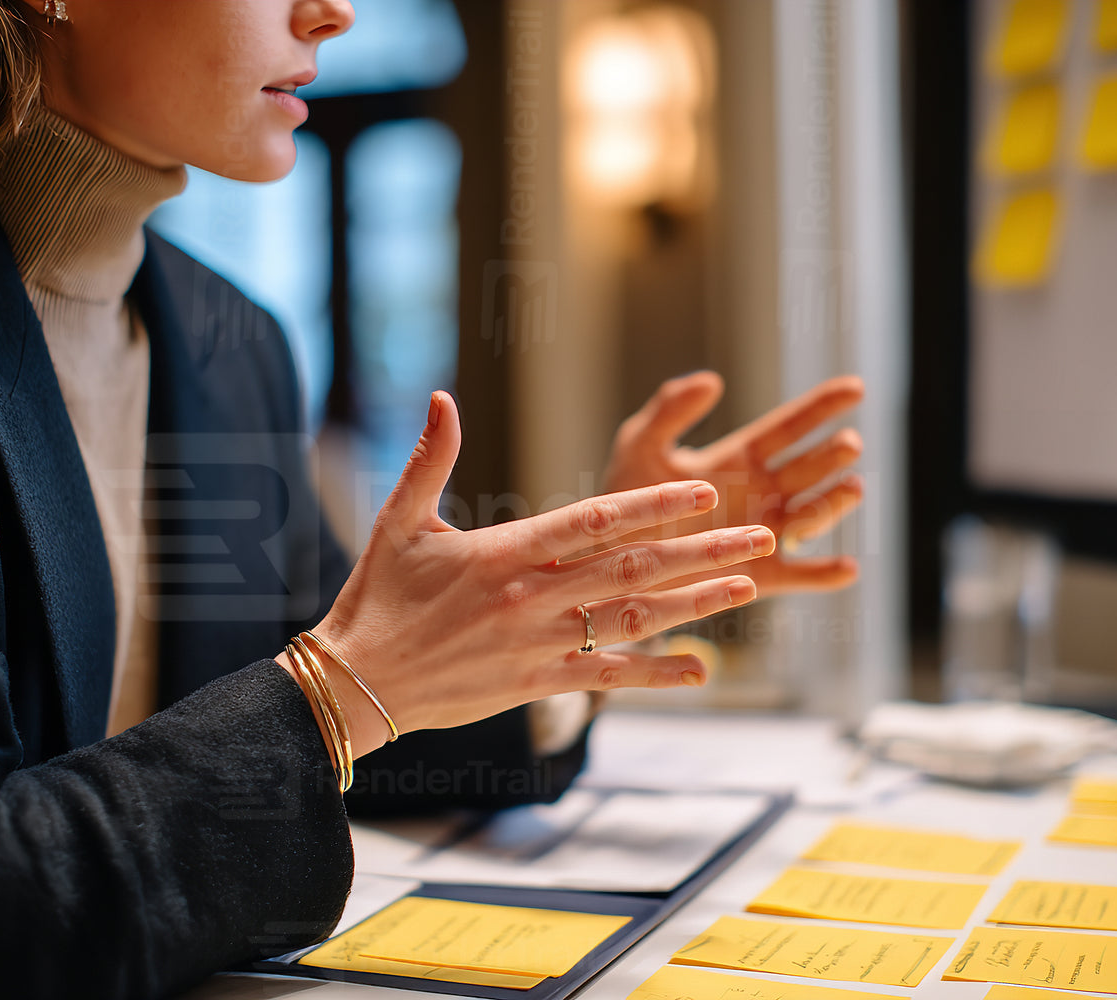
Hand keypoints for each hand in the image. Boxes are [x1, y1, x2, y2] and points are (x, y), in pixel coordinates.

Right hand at [286, 391, 774, 756]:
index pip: (594, 521)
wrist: (356, 685)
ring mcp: (539, 645)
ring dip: (695, 603)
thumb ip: (430, 459)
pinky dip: (656, 672)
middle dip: (702, 550)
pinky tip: (701, 668)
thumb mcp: (399, 521)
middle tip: (759, 534)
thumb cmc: (377, 599)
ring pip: (633, 619)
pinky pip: (608, 677)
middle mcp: (531, 598)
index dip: (654, 505)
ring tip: (749, 585)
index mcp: (505, 552)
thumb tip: (440, 397)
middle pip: (632, 568)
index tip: (702, 490)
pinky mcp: (537, 684)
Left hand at [603, 372, 863, 597]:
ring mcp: (764, 534)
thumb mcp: (640, 446)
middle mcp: (760, 493)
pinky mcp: (760, 575)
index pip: (789, 427)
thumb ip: (668, 410)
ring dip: (834, 503)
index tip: (855, 387)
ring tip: (851, 488)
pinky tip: (846, 567)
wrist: (612, 558)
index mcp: (739, 459)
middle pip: (808, 469)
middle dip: (832, 455)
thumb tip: (712, 379)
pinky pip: (799, 574)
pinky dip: (824, 573)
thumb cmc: (624, 499)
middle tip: (848, 444)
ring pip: (812, 515)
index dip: (821, 407)